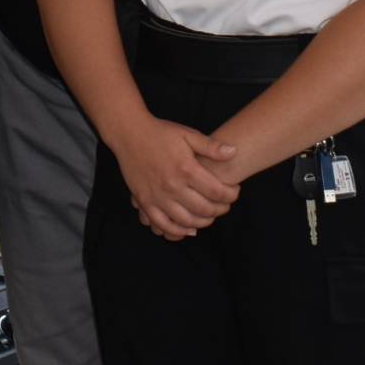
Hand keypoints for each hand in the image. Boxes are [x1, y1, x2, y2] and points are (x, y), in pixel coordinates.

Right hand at [114, 117, 238, 239]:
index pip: (217, 192)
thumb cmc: (161, 133)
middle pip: (204, 209)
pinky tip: (188, 229)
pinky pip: (163, 224)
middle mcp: (173, 186)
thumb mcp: (188, 134)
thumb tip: (234, 151)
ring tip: (209, 216)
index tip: (234, 192)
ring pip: (186, 221)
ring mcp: (158, 196)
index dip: (231, 195)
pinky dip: (178, 231)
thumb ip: (211, 146)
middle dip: (220, 210)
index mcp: (187, 169)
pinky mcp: (145, 201)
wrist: (130, 134)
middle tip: (224, 205)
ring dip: (203, 222)